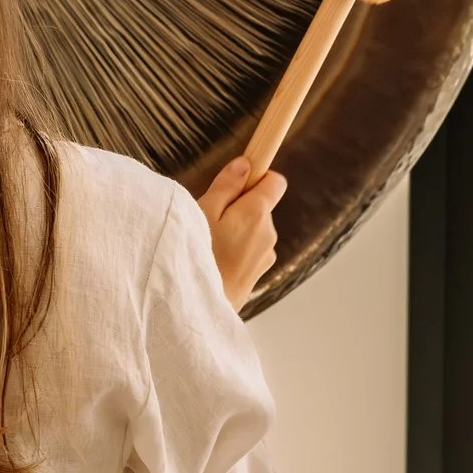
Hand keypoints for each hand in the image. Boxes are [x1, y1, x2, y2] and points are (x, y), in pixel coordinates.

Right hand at [197, 157, 285, 310]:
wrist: (197, 307)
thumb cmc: (196, 257)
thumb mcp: (202, 212)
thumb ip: (226, 186)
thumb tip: (245, 164)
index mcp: (257, 214)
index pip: (275, 182)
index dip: (257, 177)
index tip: (238, 181)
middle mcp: (268, 234)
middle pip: (261, 206)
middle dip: (240, 206)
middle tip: (210, 218)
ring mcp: (266, 256)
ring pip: (254, 229)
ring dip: (237, 229)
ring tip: (210, 243)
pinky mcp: (258, 273)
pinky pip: (250, 250)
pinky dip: (237, 249)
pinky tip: (216, 260)